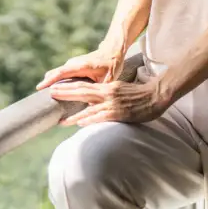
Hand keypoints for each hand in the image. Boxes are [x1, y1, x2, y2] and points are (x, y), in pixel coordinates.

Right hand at [36, 47, 123, 89]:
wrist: (111, 51)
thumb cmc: (111, 65)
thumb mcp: (108, 79)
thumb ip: (99, 90)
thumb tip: (91, 105)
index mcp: (80, 66)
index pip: (61, 73)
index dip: (50, 80)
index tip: (40, 87)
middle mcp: (73, 63)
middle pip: (55, 73)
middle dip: (46, 82)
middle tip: (37, 95)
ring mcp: (72, 63)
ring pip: (57, 73)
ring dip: (50, 81)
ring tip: (43, 94)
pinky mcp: (73, 66)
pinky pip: (61, 73)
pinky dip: (55, 80)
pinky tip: (53, 89)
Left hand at [49, 80, 169, 126]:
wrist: (156, 95)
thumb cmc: (140, 94)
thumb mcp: (120, 89)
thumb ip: (107, 93)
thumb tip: (95, 99)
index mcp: (107, 86)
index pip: (85, 86)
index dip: (69, 87)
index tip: (57, 89)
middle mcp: (108, 93)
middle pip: (82, 92)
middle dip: (65, 94)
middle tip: (51, 94)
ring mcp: (113, 103)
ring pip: (89, 108)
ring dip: (73, 115)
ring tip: (60, 120)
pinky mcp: (119, 113)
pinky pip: (101, 117)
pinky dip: (89, 119)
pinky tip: (80, 123)